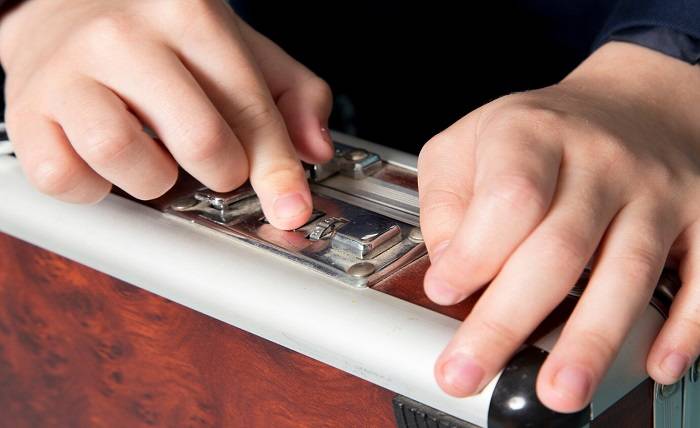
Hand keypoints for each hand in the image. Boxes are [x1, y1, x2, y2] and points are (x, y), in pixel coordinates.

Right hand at [0, 0, 332, 229]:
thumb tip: (315, 148)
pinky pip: (66, 179)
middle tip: (216, 166)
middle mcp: (124, 37)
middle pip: (199, 139)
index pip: (249, 108)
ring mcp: (68, 71)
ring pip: (127, 158)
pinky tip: (109, 164)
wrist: (61, 7)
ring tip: (158, 159)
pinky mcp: (27, 111)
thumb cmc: (159, 37)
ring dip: (157, 180)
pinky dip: (97, 188)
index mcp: (189, 15)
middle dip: (222, 172)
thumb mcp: (236, 48)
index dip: (278, 170)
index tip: (292, 207)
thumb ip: (290, 94)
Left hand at [418, 41, 699, 411]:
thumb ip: (446, 201)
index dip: (476, 253)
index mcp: (532, 135)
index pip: (509, 198)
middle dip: (510, 320)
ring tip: (558, 390)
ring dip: (592, 339)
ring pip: (626, 271)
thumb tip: (449, 268)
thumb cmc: (541, 133)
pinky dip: (683, 326)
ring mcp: (656, 190)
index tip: (444, 292)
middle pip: (558, 248)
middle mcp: (600, 160)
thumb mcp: (469, 142)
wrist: (630, 104)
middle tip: (471, 371)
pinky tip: (657, 363)